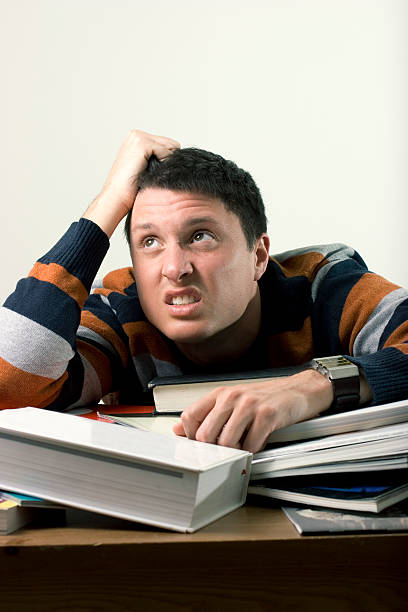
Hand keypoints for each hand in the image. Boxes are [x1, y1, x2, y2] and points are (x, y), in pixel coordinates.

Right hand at [83, 129, 179, 236]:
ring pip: (170, 147)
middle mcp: (136, 134)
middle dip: (168, 160)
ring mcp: (138, 137)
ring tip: (151, 173)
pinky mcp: (143, 144)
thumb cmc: (130, 187)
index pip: (166, 144)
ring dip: (166, 163)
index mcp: (136, 138)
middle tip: (154, 174)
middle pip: (171, 144)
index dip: (166, 160)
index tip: (155, 171)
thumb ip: (156, 157)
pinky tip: (151, 172)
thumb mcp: (145, 167)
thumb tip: (177, 156)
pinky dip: (164, 164)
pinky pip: (167, 152)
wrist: (117, 196)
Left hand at [173, 370, 333, 452]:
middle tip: (225, 451)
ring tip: (244, 445)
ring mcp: (249, 405)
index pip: (190, 416)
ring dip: (235, 451)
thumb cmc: (266, 397)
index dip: (191, 436)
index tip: (200, 445)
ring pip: (226, 443)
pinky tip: (259, 442)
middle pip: (205, 434)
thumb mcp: (233, 401)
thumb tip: (179, 429)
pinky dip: (254, 450)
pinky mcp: (267, 415)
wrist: (299, 390)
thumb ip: (207, 414)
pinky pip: (251, 445)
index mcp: (220, 394)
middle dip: (213, 449)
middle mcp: (232, 397)